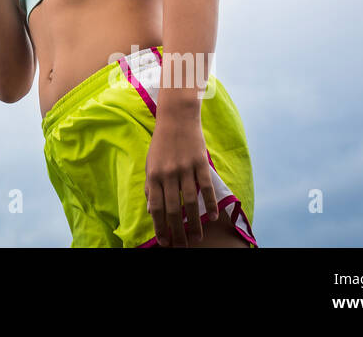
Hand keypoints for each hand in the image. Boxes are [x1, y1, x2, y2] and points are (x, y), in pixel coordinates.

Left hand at [144, 113, 217, 246]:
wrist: (176, 117)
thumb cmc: (162, 142)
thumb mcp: (150, 163)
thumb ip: (151, 186)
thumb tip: (151, 210)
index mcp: (153, 175)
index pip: (156, 207)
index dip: (160, 227)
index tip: (164, 242)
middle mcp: (168, 173)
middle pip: (173, 209)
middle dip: (177, 231)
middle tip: (182, 246)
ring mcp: (185, 168)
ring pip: (190, 202)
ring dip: (195, 223)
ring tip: (197, 238)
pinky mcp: (200, 163)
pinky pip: (205, 187)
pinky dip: (209, 204)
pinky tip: (212, 217)